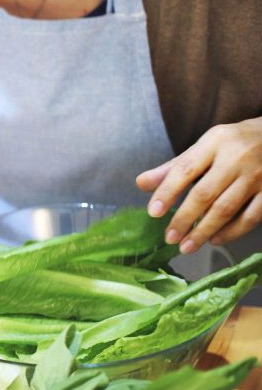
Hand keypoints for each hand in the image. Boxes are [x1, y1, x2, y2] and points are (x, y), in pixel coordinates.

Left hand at [137, 117, 261, 252]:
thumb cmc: (232, 145)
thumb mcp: (203, 147)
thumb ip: (173, 167)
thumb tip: (141, 184)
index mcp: (213, 143)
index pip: (184, 169)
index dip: (167, 192)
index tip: (153, 213)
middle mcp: (235, 158)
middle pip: (205, 193)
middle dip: (184, 219)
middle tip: (169, 238)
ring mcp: (257, 175)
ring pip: (226, 208)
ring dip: (204, 231)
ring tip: (186, 246)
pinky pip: (251, 216)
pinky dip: (232, 232)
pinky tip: (214, 240)